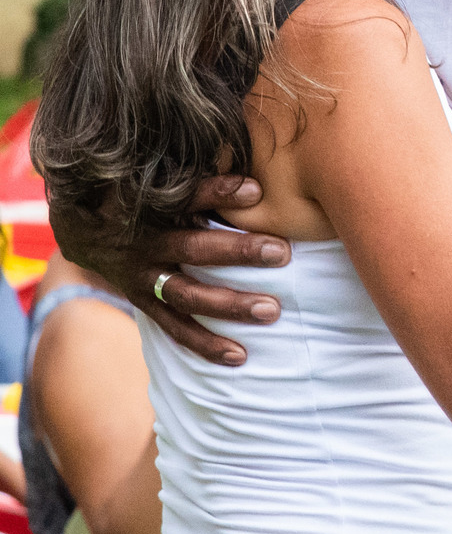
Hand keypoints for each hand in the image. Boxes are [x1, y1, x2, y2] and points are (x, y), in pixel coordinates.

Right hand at [48, 178, 291, 366]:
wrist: (87, 230)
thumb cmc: (140, 197)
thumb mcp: (156, 181)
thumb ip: (197, 179)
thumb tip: (250, 177)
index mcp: (151, 208)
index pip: (186, 198)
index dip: (218, 193)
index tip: (256, 190)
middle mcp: (146, 245)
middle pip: (194, 249)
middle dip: (238, 252)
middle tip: (282, 253)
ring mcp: (144, 279)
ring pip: (188, 296)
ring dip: (230, 304)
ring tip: (271, 310)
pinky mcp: (144, 304)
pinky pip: (176, 329)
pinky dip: (206, 344)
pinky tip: (240, 356)